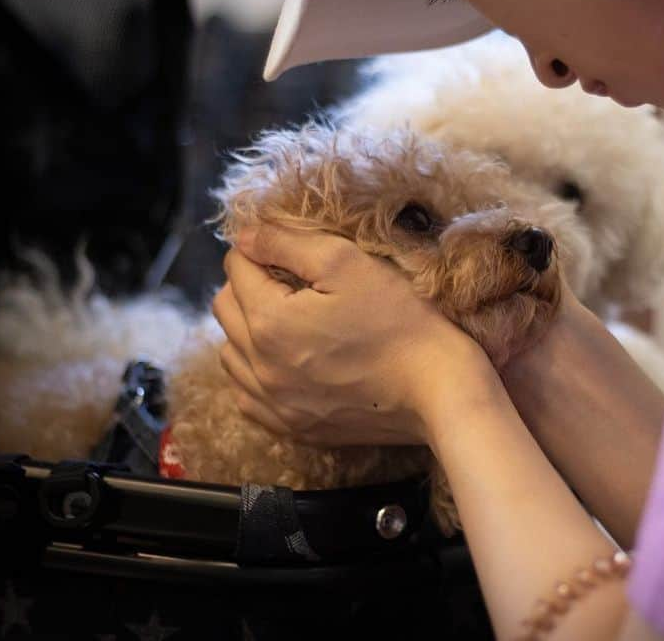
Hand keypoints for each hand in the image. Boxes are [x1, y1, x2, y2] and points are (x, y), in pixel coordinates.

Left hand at [211, 224, 495, 445]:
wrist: (438, 390)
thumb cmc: (400, 321)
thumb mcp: (347, 262)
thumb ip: (287, 242)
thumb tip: (245, 236)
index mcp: (269, 321)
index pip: (237, 266)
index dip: (262, 248)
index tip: (291, 249)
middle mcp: (259, 367)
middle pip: (225, 308)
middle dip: (249, 285)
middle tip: (291, 280)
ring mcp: (274, 404)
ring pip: (231, 354)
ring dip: (248, 329)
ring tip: (290, 320)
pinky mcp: (292, 427)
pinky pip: (248, 396)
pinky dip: (257, 373)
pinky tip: (288, 362)